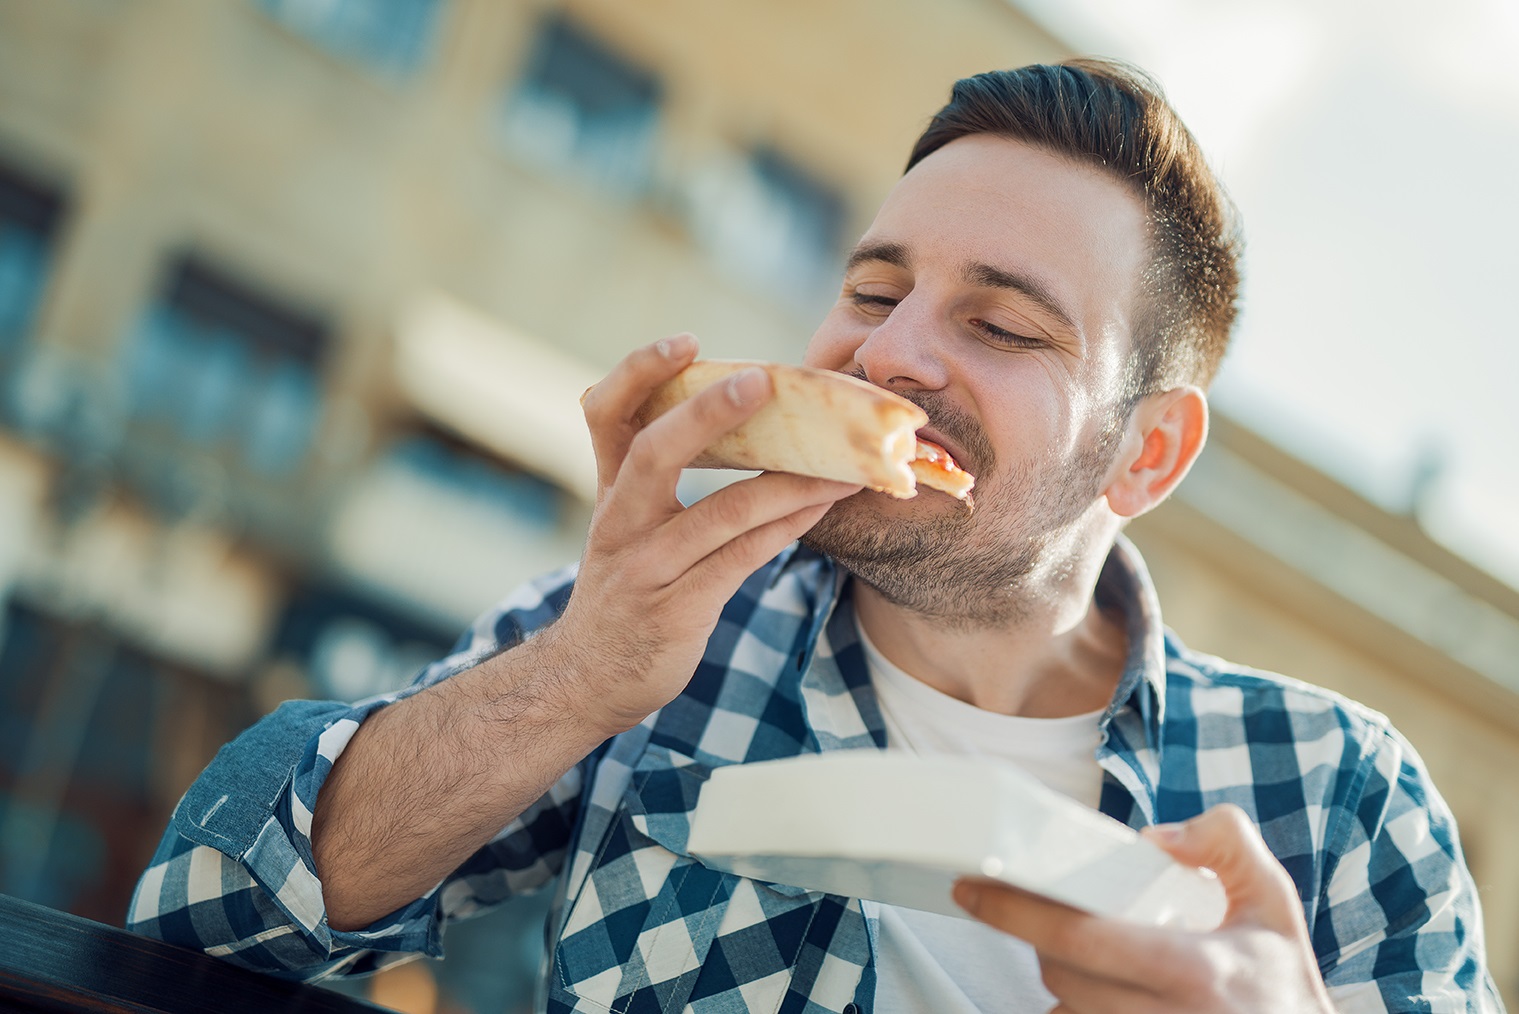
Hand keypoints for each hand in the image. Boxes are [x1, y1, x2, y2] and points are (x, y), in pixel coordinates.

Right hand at [545, 334, 859, 733]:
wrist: (587, 676)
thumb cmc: (625, 587)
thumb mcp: (624, 523)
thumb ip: (654, 473)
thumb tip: (731, 412)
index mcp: (610, 489)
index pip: (605, 412)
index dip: (638, 372)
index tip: (684, 341)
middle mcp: (621, 521)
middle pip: (654, 449)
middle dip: (707, 410)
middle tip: (762, 380)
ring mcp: (647, 567)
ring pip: (721, 511)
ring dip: (788, 481)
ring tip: (841, 462)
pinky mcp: (678, 607)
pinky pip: (742, 557)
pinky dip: (788, 526)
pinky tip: (824, 505)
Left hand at [952, 804, 1334, 1012]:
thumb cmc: (1281, 983)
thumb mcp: (1272, 901)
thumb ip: (1225, 843)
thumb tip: (1155, 838)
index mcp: (1195, 972)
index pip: (1081, 940)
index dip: (1017, 911)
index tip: (975, 887)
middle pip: (1059, 977)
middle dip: (1037, 938)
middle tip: (1032, 908)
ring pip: (1062, 1011)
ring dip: (1057, 981)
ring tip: (1073, 953)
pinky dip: (1074, 1010)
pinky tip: (1094, 990)